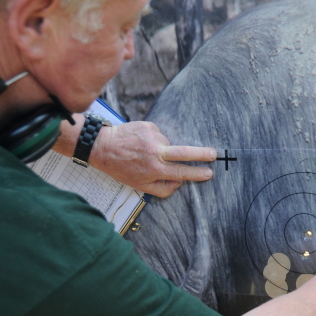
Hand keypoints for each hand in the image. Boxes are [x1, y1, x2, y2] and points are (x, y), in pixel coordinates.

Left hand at [90, 121, 216, 196]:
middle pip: (184, 153)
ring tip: (144, 151)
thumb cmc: (121, 168)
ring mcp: (152, 137)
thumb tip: (179, 183)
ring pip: (167, 144)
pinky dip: (154, 139)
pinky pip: (158, 134)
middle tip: (214, 154)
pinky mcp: (148, 126)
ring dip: (162, 148)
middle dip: (201, 154)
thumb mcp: (139, 185)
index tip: (209, 173)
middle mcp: (155, 153)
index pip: (181, 172)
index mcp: (155, 169)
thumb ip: (162, 188)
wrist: (102, 146)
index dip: (196, 174)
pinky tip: (141, 142)